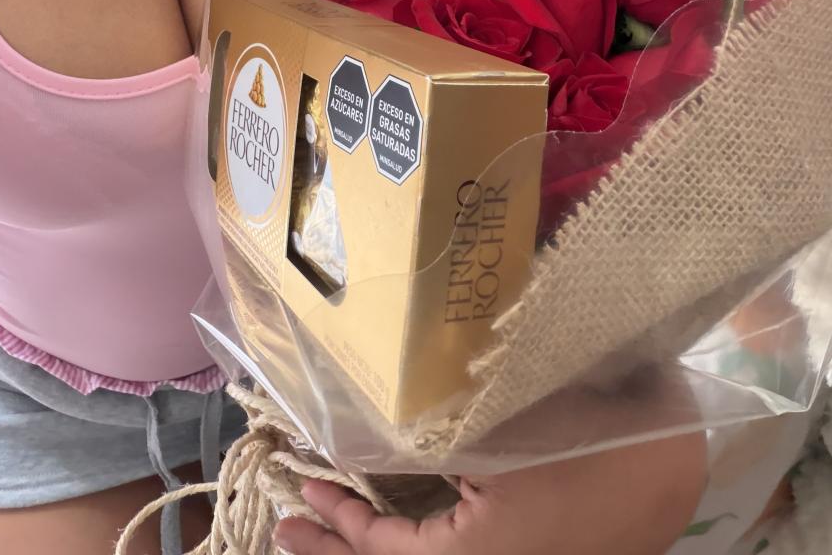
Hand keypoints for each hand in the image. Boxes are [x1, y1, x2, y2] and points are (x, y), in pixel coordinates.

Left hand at [275, 430, 706, 554]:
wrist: (671, 462)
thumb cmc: (581, 441)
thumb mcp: (503, 431)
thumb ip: (440, 431)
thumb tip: (380, 415)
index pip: (387, 554)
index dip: (341, 528)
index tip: (301, 499)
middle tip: (286, 538)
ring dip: (372, 552)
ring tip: (322, 538)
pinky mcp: (532, 554)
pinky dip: (412, 546)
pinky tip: (399, 528)